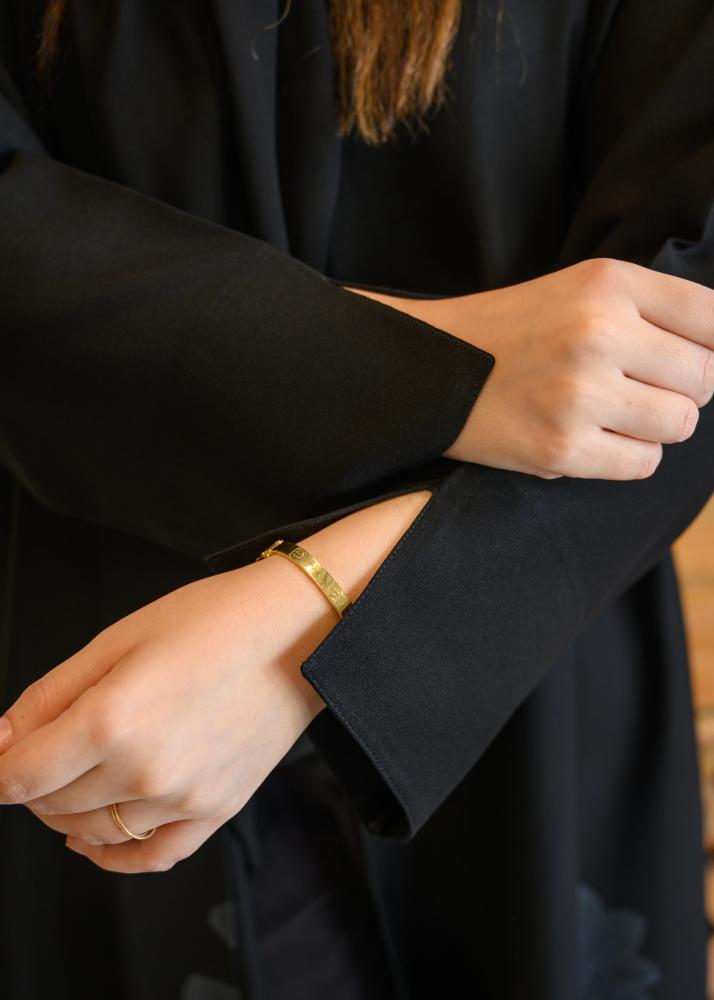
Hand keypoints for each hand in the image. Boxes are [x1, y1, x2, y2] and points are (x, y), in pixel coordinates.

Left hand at [0, 489, 430, 872]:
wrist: (299, 632)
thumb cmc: (217, 621)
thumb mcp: (119, 638)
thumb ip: (51, 694)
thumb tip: (1, 738)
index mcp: (114, 719)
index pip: (20, 774)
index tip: (1, 754)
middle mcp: (146, 770)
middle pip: (51, 805)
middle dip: (32, 782)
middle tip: (40, 750)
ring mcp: (184, 798)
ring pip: (92, 833)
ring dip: (67, 812)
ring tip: (75, 778)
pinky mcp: (215, 811)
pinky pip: (150, 857)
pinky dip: (113, 857)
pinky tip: (97, 840)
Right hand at [345, 257, 713, 479]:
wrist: (431, 368)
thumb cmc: (514, 332)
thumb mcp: (581, 290)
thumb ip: (653, 311)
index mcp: (609, 283)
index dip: (712, 347)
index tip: (683, 362)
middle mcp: (599, 332)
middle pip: (704, 379)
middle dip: (682, 390)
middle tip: (640, 389)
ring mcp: (580, 393)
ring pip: (679, 424)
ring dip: (656, 426)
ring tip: (615, 413)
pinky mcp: (561, 447)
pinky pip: (642, 463)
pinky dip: (627, 456)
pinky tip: (594, 438)